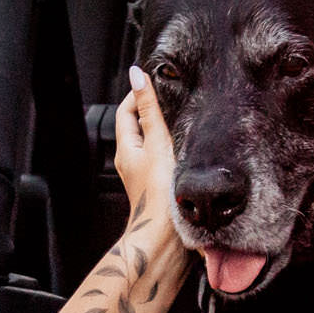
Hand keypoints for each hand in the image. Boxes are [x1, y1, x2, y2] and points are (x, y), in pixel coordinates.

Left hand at [116, 67, 179, 237]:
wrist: (166, 236)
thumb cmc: (159, 193)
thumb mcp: (156, 142)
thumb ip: (149, 109)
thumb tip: (137, 76)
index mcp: (126, 148)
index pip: (125, 111)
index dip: (138, 95)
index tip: (155, 83)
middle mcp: (131, 161)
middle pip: (137, 126)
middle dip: (152, 110)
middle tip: (172, 98)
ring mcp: (144, 174)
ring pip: (150, 143)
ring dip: (164, 129)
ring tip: (182, 119)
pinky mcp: (158, 185)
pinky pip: (160, 158)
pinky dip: (171, 148)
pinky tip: (187, 149)